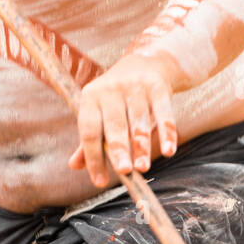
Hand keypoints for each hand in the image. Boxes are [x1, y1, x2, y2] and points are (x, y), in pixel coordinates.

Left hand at [67, 54, 177, 188]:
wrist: (145, 62)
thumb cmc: (116, 97)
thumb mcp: (99, 111)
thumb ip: (89, 139)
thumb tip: (74, 165)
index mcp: (90, 97)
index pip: (89, 130)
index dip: (92, 156)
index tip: (100, 181)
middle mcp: (110, 89)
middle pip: (114, 125)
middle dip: (118, 150)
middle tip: (123, 172)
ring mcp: (135, 86)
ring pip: (139, 121)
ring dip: (142, 146)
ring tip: (142, 168)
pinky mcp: (157, 87)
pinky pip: (163, 113)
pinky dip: (167, 132)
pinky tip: (169, 151)